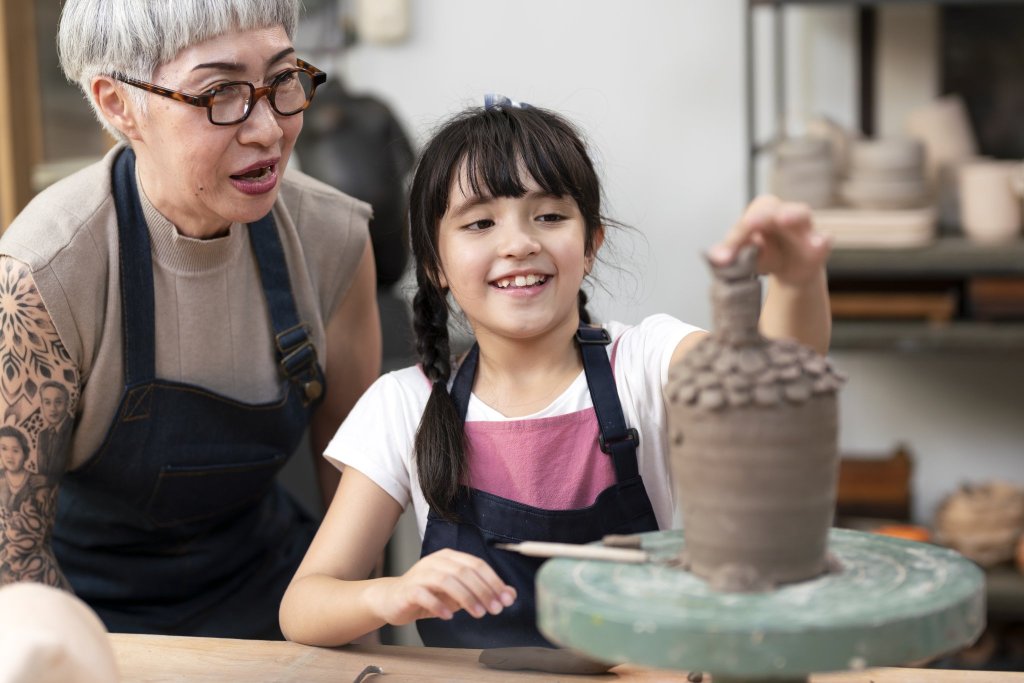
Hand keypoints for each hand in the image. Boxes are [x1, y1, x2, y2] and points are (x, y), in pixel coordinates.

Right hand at [370, 548, 516, 625]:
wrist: (393, 599)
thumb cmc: (429, 594)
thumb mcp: (459, 593)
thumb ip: (481, 591)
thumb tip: (510, 595)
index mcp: (450, 557)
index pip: (477, 565)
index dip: (493, 581)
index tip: (506, 599)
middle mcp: (436, 561)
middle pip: (464, 572)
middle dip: (483, 590)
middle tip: (495, 609)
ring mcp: (421, 573)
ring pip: (446, 580)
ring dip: (466, 598)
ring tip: (478, 614)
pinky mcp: (409, 589)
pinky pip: (424, 594)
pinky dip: (439, 605)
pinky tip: (449, 616)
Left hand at [709, 194, 829, 286]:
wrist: (790, 271)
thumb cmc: (763, 255)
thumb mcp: (744, 256)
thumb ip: (730, 254)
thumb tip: (714, 258)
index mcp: (762, 210)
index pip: (747, 221)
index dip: (734, 238)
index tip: (723, 257)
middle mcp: (783, 211)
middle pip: (771, 209)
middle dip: (761, 215)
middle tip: (749, 222)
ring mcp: (804, 226)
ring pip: (800, 214)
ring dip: (791, 216)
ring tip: (782, 220)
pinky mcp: (820, 244)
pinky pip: (824, 239)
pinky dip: (821, 240)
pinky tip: (818, 244)